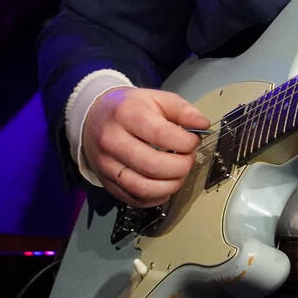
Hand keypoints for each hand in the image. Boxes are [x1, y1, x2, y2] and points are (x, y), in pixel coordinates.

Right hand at [82, 87, 209, 207]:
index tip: (193, 141)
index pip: (161, 135)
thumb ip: (182, 110)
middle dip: (181, 167)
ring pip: (142, 187)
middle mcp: (111, 140)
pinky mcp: (106, 182)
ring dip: (170, 186)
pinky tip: (165, 186)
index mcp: (126, 114)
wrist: (93, 118)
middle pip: (152, 165)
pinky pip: (134, 199)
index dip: (185, 142)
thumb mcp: (157, 99)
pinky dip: (156, 198)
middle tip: (188, 159)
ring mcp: (106, 164)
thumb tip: (203, 124)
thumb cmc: (130, 108)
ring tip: (179, 174)